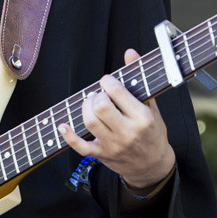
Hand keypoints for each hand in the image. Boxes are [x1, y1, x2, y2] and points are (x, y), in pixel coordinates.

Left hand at [58, 49, 175, 189]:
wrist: (153, 165)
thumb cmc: (152, 132)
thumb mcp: (151, 106)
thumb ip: (138, 79)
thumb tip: (129, 52)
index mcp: (142, 117)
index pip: (117, 92)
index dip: (107, 81)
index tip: (107, 81)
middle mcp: (128, 132)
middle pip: (101, 107)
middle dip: (95, 96)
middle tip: (99, 95)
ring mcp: (114, 145)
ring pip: (90, 122)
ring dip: (85, 108)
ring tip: (90, 104)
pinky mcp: (102, 155)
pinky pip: (81, 147)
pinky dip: (69, 136)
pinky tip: (63, 126)